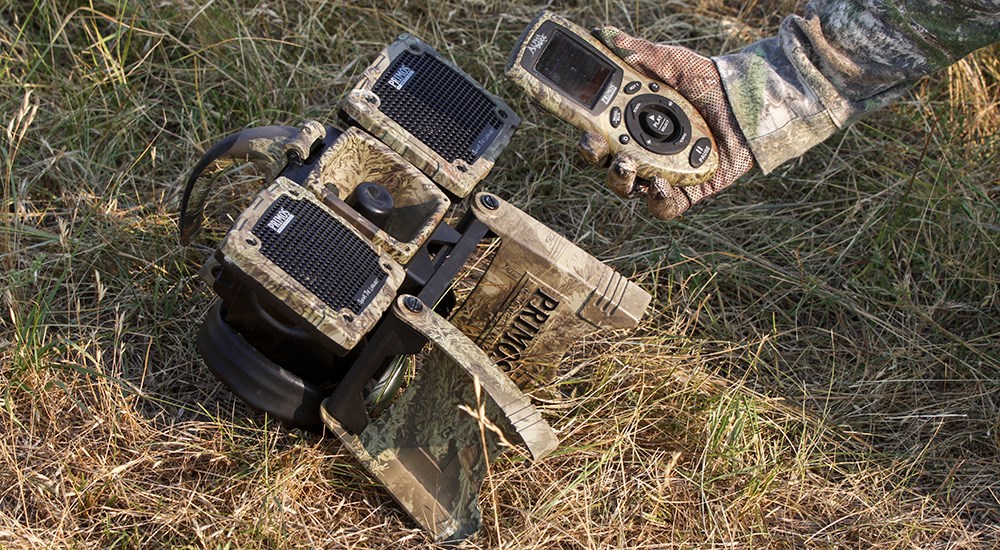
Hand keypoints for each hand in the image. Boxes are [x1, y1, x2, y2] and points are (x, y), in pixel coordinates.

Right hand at [580, 27, 754, 218]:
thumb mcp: (671, 63)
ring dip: (622, 180)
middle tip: (599, 146)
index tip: (583, 130)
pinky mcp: (688, 192)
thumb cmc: (706, 82)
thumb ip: (640, 53)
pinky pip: (665, 208)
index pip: (599, 137)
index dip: (587, 137)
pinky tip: (660, 186)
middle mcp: (642, 153)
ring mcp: (663, 175)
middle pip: (608, 165)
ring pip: (630, 189)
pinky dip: (659, 201)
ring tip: (628, 165)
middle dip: (598, 159)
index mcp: (631, 125)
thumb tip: (605, 35)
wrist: (748, 100)